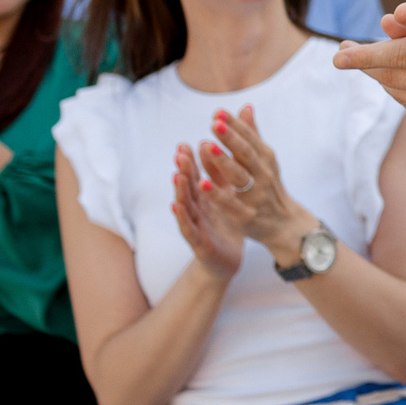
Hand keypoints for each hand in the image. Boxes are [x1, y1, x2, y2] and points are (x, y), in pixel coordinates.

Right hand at [170, 142, 244, 279]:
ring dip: (181, 190)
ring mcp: (196, 226)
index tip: (185, 144)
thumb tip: (217, 150)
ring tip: (178, 174)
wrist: (229, 260)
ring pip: (186, 206)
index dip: (190, 161)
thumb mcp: (226, 198)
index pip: (196, 176)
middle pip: (188, 188)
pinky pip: (189, 229)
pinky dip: (182, 217)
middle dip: (184, 170)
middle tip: (180, 153)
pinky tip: (177, 205)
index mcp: (204, 198)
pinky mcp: (198, 242)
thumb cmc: (225, 225)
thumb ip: (222, 175)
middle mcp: (197, 210)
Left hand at [196, 105, 318, 260]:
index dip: (235, 125)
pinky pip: (230, 203)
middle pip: (246, 154)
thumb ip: (252, 135)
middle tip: (215, 123)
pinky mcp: (246, 215)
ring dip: (223, 162)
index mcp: (266, 159)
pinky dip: (216, 193)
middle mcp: (263, 175)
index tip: (218, 111)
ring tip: (207, 146)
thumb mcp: (265, 160)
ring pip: (239, 177)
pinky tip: (201, 182)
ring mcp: (256, 196)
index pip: (250, 138)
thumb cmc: (269, 187)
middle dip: (231, 138)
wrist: (285, 224)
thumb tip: (246, 106)